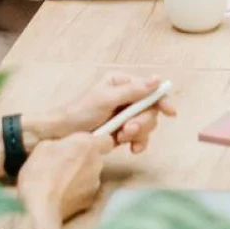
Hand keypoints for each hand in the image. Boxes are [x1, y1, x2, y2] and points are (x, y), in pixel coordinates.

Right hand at [15, 130, 113, 228]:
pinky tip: (62, 194)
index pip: (107, 141)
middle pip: (96, 158)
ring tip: (60, 182)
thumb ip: (61, 144)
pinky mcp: (90, 201)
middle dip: (84, 160)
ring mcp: (95, 183)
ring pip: (91, 176)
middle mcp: (96, 163)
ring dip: (80, 177)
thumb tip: (62, 148)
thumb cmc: (41, 172)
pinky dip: (77, 192)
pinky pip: (86, 192)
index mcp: (87, 145)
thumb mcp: (44, 147)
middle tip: (65, 164)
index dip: (98, 143)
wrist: (41, 205)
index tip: (85, 146)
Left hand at [30, 72, 174, 153]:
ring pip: (146, 125)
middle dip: (142, 122)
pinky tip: (130, 149)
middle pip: (149, 109)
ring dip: (138, 133)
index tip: (170, 112)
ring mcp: (123, 116)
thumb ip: (133, 91)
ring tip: (122, 139)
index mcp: (121, 83)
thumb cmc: (80, 112)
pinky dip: (137, 143)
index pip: (149, 89)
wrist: (59, 136)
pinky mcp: (120, 133)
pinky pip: (138, 138)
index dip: (162, 99)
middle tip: (128, 130)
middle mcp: (126, 98)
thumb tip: (158, 79)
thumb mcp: (106, 99)